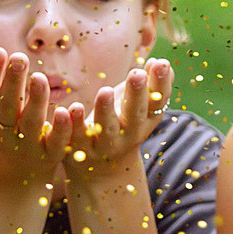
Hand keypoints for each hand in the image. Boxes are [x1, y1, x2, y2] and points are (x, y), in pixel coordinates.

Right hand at [0, 45, 73, 190]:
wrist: (13, 175)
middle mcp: (3, 135)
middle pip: (7, 108)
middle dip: (12, 83)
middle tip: (19, 58)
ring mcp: (27, 146)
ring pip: (32, 123)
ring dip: (36, 101)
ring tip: (39, 77)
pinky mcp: (49, 155)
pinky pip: (56, 142)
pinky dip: (61, 128)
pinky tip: (66, 110)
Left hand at [64, 59, 174, 184]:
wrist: (102, 171)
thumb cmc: (122, 126)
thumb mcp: (137, 107)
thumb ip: (150, 86)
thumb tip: (161, 62)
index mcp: (146, 121)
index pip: (157, 102)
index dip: (160, 84)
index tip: (161, 62)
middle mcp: (129, 135)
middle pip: (136, 115)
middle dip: (137, 95)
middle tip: (137, 74)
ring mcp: (105, 145)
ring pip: (107, 129)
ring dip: (106, 110)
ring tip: (106, 91)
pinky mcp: (81, 151)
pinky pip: (78, 136)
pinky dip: (75, 123)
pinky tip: (71, 108)